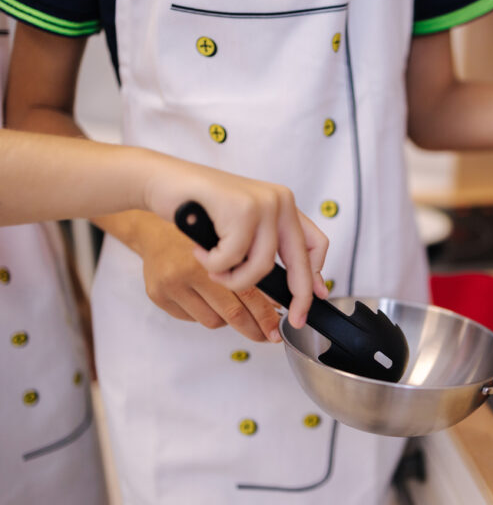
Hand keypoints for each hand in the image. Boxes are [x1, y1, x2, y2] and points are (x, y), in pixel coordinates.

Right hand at [139, 218, 284, 341]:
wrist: (154, 229)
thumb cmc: (196, 234)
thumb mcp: (227, 244)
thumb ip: (249, 271)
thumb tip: (274, 305)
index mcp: (212, 256)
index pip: (247, 294)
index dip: (265, 316)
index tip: (276, 330)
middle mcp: (188, 271)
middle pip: (230, 314)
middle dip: (253, 329)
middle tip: (266, 335)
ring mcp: (171, 286)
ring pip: (212, 321)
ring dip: (226, 319)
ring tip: (227, 304)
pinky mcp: (158, 296)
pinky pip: (192, 319)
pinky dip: (204, 314)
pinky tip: (204, 299)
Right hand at [142, 153, 328, 328]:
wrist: (163, 180)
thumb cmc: (199, 207)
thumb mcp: (242, 222)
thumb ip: (267, 245)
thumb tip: (300, 286)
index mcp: (284, 203)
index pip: (316, 242)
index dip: (316, 275)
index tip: (314, 299)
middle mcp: (278, 201)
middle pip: (298, 263)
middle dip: (294, 298)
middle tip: (283, 324)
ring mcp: (260, 204)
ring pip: (260, 267)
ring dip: (234, 280)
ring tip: (215, 271)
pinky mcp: (239, 209)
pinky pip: (232, 258)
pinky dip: (214, 263)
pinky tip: (200, 252)